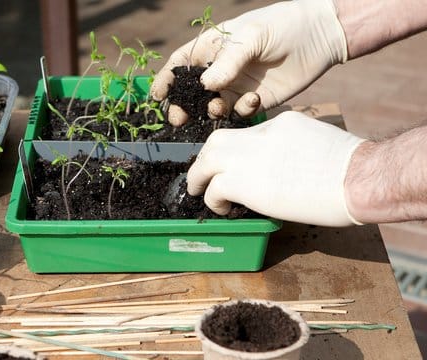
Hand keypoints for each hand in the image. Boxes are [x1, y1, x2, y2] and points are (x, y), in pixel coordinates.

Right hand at [151, 0, 347, 125]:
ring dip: (209, 111)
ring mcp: (235, 86)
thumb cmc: (282, 25)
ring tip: (217, 108)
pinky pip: (238, 113)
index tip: (157, 95)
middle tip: (179, 118)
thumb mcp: (253, 36)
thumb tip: (204, 86)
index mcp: (212, 47)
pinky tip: (253, 100)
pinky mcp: (254, 101)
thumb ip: (228, 61)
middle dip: (182, 105)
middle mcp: (220, 69)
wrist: (322, 37)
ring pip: (211, 106)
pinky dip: (241, 111)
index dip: (166, 79)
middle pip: (190, 92)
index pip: (181, 64)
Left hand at [187, 111, 365, 226]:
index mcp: (280, 123)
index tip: (234, 167)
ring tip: (199, 192)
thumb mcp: (317, 143)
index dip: (235, 152)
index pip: (245, 134)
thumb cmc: (352, 168)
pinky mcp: (244, 182)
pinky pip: (213, 189)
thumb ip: (292, 148)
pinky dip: (212, 201)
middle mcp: (259, 134)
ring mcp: (249, 156)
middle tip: (204, 176)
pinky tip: (222, 210)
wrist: (359, 178)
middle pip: (217, 141)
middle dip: (206, 160)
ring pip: (205, 162)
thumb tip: (280, 168)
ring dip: (199, 178)